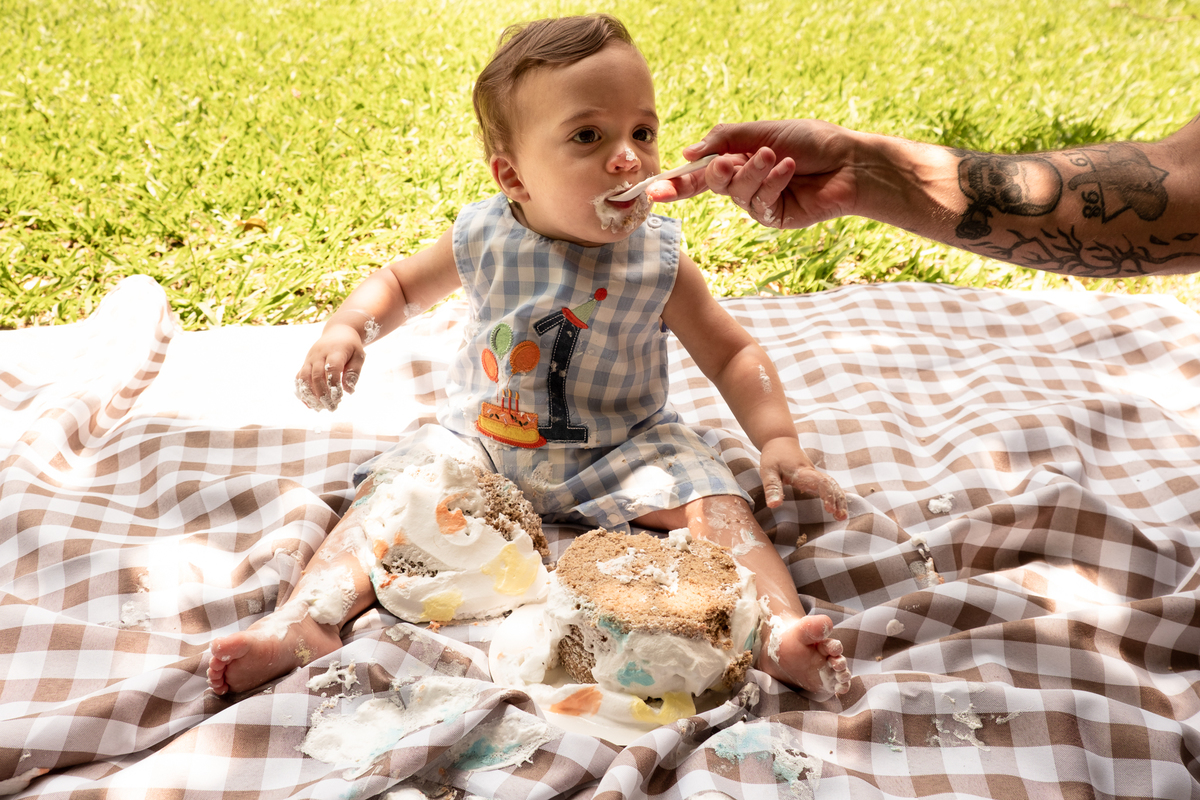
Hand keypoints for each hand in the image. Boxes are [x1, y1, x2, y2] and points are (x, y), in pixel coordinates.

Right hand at [295, 323, 364, 410]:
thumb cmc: (351, 346)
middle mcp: (319, 354)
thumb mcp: (359, 355)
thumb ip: (354, 372)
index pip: (332, 370)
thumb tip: (349, 391)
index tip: (339, 399)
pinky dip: (302, 391)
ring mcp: (310, 358)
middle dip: (322, 394)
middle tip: (331, 408)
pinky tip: (309, 403)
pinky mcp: (305, 363)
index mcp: (335, 351)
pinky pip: (299, 378)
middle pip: (316, 376)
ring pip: (304, 378)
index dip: (334, 386)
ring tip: (319, 408)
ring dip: (310, 395)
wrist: (338, 331)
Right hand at [648, 120, 859, 229]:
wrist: (849, 162)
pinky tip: (788, 169)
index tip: (653, 191)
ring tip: (774, 157)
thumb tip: (688, 152)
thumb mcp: (763, 130)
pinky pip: (759, 201)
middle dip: (715, 173)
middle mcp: (744, 182)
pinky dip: (771, 181)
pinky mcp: (773, 217)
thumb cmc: (812, 141)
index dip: (676, 182)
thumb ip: (724, 139)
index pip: (700, 172)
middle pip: (711, 183)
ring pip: (736, 191)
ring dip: (753, 172)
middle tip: (727, 162)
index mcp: (738, 159)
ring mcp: (757, 202)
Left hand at [759, 437, 847, 519]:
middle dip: (838, 500)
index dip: (827, 496)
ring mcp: (814, 474)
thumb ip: (772, 488)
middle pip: (831, 485)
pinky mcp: (814, 477)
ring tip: (842, 516)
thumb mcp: (767, 471)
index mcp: (802, 472)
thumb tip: (774, 506)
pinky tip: (838, 508)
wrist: (780, 440)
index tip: (830, 510)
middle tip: (841, 517)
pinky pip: (829, 486)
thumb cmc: (773, 456)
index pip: (820, 483)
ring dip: (839, 499)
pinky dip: (835, 496)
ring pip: (832, 485)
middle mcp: (812, 473)